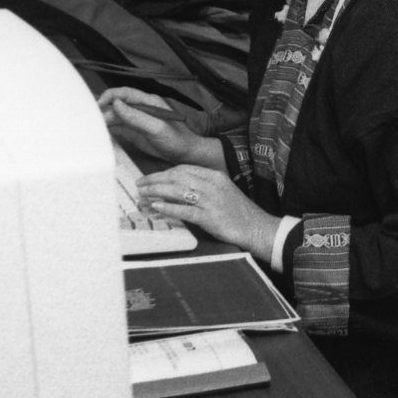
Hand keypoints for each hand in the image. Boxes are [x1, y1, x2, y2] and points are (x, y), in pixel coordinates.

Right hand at [99, 87, 221, 169]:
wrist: (186, 155)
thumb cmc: (177, 140)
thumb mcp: (156, 128)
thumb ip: (136, 116)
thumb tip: (116, 104)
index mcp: (148, 102)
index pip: (124, 93)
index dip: (109, 96)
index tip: (98, 105)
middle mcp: (141, 109)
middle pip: (116, 105)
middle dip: (103, 110)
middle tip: (91, 120)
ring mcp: (137, 121)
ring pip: (115, 117)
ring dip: (104, 121)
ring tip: (92, 128)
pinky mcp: (134, 133)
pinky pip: (118, 128)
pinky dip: (108, 130)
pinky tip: (100, 134)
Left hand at [138, 163, 279, 259]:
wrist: (257, 228)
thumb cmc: (238, 212)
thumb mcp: (222, 192)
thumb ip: (202, 187)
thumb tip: (176, 189)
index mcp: (215, 176)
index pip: (184, 169)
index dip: (164, 172)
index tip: (150, 178)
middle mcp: (212, 184)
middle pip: (177, 177)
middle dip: (155, 180)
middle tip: (140, 185)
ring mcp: (211, 200)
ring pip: (178, 191)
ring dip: (157, 191)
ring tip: (143, 194)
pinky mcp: (210, 217)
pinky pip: (185, 210)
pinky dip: (169, 207)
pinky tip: (156, 207)